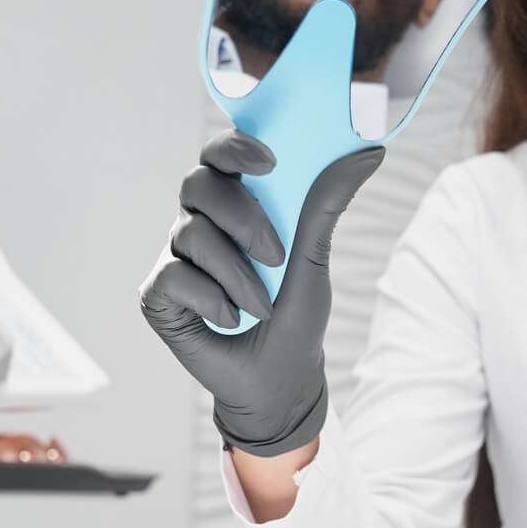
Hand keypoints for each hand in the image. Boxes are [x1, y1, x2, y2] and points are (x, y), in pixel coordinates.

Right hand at [139, 130, 384, 456]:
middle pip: (198, 184)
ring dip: (237, 275)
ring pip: (191, 234)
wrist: (278, 380)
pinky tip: (230, 320)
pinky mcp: (157, 293)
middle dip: (242, 218)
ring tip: (262, 308)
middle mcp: (199, 222)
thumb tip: (370, 152)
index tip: (269, 162)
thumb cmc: (295, 315)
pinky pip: (172, 275)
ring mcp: (175, 256)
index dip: (235, 147)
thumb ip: (327, 203)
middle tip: (276, 256)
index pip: (220, 154)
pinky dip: (210, 300)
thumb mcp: (316, 258)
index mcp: (234, 202)